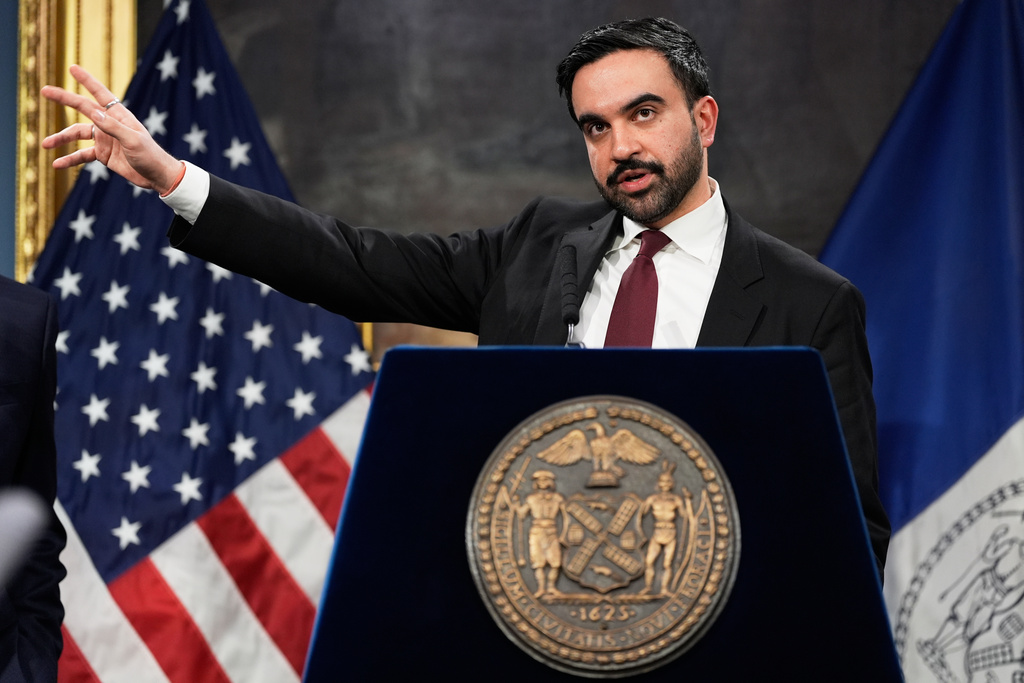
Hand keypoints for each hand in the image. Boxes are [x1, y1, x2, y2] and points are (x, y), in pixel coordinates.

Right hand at [40, 65, 182, 193]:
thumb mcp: (133, 140)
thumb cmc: (150, 155)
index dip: (87, 80)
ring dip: (61, 138)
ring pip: (77, 133)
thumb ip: (113, 127)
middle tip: (44, 91)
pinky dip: (70, 159)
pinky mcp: (102, 154)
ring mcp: (104, 139)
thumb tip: (92, 112)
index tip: (72, 67)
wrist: (157, 176)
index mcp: (119, 116)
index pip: (100, 94)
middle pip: (82, 108)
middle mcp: (109, 124)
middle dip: (64, 99)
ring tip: (45, 144)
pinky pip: (82, 154)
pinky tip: (57, 164)